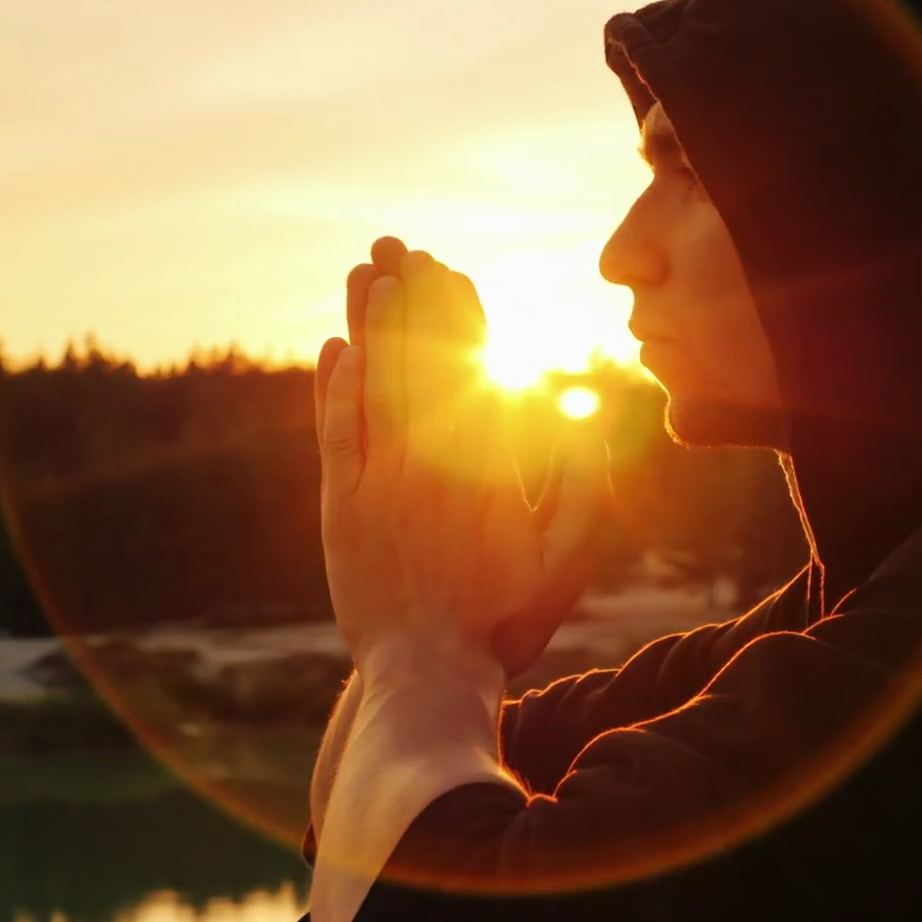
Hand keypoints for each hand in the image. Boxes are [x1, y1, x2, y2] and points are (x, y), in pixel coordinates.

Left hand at [313, 239, 608, 675]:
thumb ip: (583, 486)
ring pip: (376, 382)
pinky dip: (337, 385)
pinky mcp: (343, 507)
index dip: (459, 316)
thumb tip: (583, 418)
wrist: (429, 674)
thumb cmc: (504, 622)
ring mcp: (383, 481)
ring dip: (373, 324)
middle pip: (421, 361)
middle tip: (400, 248)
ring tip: (370, 273)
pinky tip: (338, 347)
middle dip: (412, 299)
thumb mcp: (568, 559)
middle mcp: (434, 461)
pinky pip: (337, 430)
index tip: (451, 272)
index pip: (474, 370)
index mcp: (489, 466)